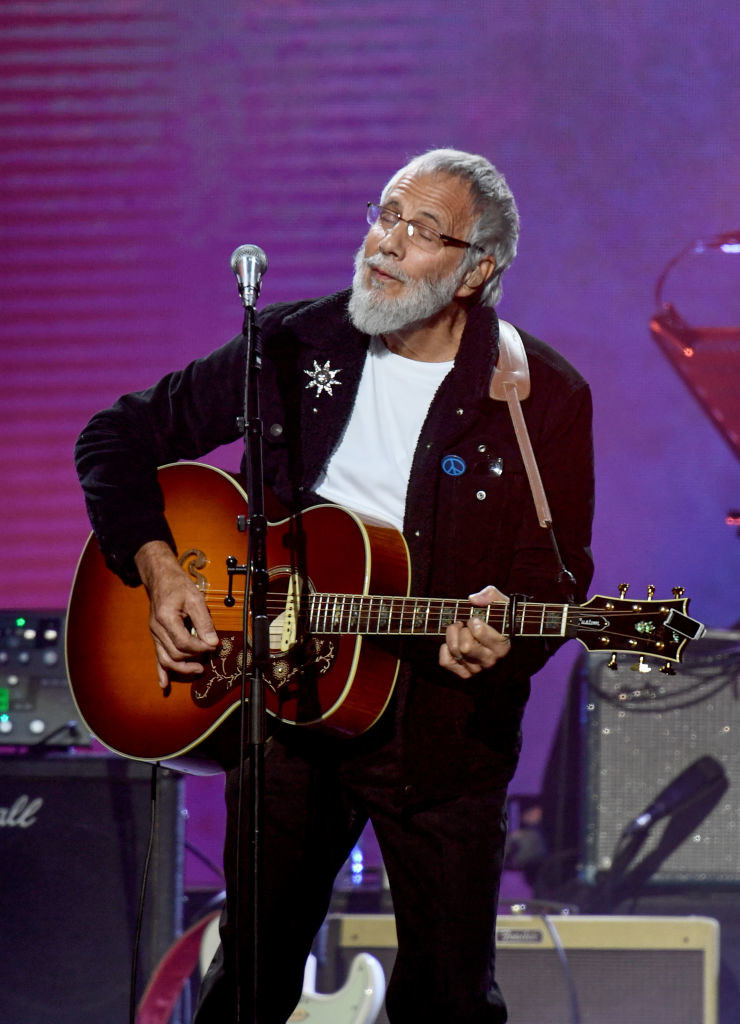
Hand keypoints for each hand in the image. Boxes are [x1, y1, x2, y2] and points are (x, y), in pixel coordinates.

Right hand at [134, 540, 219, 688]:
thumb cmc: (178, 585)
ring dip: (182, 667)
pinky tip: (164, 684)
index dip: (200, 647)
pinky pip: (157, 656)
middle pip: (175, 653)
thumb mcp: (195, 598)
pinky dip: (161, 671)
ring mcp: (155, 634)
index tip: (213, 646)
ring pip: (166, 658)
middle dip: (194, 657)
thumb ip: (204, 621)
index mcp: (166, 618)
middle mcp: (157, 629)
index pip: (184, 643)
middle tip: (210, 654)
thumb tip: (212, 642)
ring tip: (198, 669)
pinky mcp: (156, 636)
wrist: (161, 578)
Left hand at [439, 585, 510, 678]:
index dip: (473, 622)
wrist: (501, 637)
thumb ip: (492, 596)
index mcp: (502, 646)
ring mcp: (477, 668)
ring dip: (452, 636)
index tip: (475, 620)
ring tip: (458, 629)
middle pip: (465, 647)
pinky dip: (445, 650)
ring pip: (455, 652)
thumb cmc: (501, 619)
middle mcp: (491, 660)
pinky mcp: (465, 673)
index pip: (478, 634)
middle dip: (461, 630)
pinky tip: (452, 642)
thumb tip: (473, 599)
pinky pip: (446, 662)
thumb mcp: (503, 604)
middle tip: (464, 624)